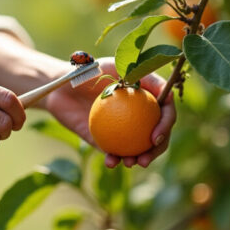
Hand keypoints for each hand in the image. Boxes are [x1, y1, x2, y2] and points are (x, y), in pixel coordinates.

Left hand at [44, 57, 175, 167]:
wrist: (62, 87)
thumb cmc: (89, 72)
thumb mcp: (116, 66)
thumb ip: (141, 77)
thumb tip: (165, 93)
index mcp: (148, 96)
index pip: (166, 110)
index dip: (166, 124)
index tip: (155, 136)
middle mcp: (140, 113)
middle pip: (158, 134)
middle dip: (157, 149)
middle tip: (146, 157)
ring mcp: (124, 128)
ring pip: (139, 148)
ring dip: (139, 158)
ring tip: (130, 163)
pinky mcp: (107, 140)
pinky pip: (115, 153)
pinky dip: (114, 159)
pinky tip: (111, 162)